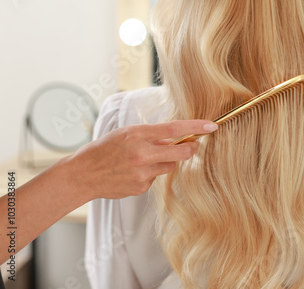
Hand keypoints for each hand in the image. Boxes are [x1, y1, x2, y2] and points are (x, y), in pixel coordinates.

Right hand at [60, 120, 217, 200]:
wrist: (83, 175)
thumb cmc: (104, 149)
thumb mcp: (126, 134)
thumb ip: (151, 136)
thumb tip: (175, 138)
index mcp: (138, 135)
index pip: (174, 129)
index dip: (196, 127)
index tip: (211, 126)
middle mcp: (142, 154)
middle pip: (181, 152)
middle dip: (190, 148)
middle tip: (192, 144)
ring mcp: (143, 173)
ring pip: (170, 166)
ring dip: (166, 161)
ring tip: (146, 158)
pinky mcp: (141, 187)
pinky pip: (156, 178)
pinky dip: (151, 174)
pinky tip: (134, 172)